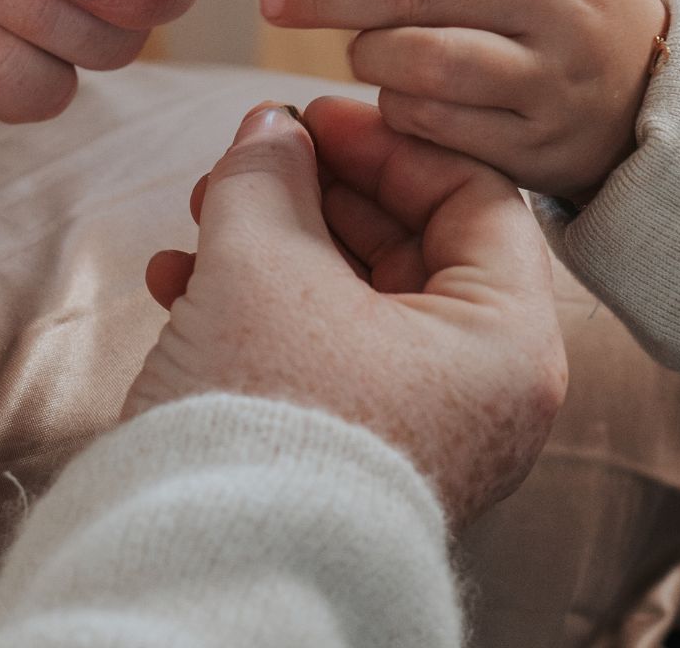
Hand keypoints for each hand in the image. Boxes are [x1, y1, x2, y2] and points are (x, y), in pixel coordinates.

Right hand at [126, 97, 566, 528]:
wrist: (203, 565)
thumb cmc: (263, 420)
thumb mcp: (261, 261)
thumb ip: (269, 174)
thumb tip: (268, 129)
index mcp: (500, 344)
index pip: (471, 198)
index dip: (386, 142)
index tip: (314, 115)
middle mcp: (472, 393)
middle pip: (403, 244)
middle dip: (312, 191)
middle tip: (252, 157)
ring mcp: (409, 424)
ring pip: (345, 293)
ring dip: (268, 240)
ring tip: (200, 214)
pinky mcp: (344, 446)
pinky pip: (311, 345)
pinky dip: (250, 301)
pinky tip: (178, 278)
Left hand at [260, 0, 666, 199]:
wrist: (643, 96)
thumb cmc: (551, 14)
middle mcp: (557, 6)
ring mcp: (550, 79)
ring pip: (419, 62)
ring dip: (368, 55)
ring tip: (360, 50)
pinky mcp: (533, 145)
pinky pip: (433, 123)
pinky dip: (395, 107)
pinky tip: (394, 94)